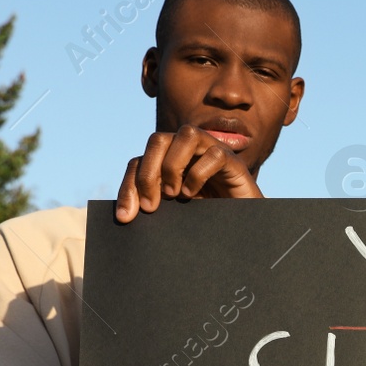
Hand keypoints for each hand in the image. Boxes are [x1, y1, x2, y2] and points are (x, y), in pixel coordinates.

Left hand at [115, 124, 262, 222]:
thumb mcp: (174, 212)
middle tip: (151, 205)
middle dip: (148, 173)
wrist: (242, 231)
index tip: (126, 217)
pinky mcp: (234, 163)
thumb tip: (122, 214)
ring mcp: (212, 152)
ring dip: (173, 165)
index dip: (129, 186)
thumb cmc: (208, 221)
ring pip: (186, 134)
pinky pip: (214, 154)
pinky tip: (193, 195)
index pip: (140, 161)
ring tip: (175, 194)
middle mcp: (190, 151)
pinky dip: (198, 174)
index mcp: (171, 161)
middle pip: (158, 140)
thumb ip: (153, 205)